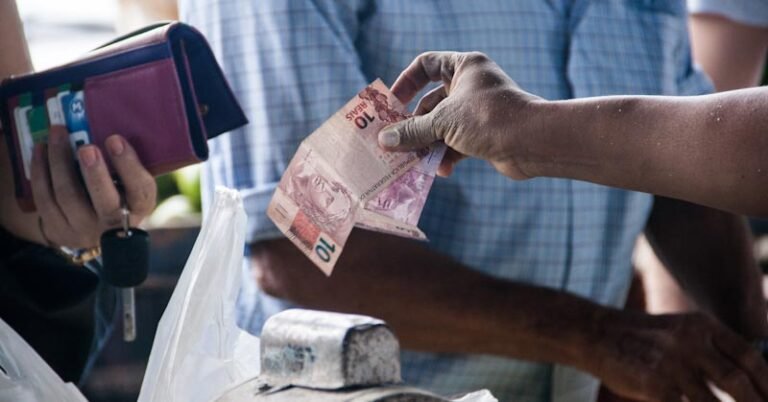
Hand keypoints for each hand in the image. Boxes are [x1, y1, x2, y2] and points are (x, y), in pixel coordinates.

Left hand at [30, 126, 155, 247]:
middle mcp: (115, 223)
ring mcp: (85, 228)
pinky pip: (45, 199)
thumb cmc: (118, 191)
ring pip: (68, 196)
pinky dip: (40, 171)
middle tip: (86, 148)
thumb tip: (108, 121)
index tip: (115, 140)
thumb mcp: (131, 181)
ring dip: (60, 161)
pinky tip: (41, 150)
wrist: (94, 227)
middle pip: (105, 201)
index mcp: (139, 206)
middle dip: (95, 173)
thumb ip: (126, 161)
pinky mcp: (59, 229)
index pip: (141, 189)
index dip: (128, 165)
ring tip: (57, 134)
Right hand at [377, 51, 541, 178]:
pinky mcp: (484, 133)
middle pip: (431, 101)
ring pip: (442, 125)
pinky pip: (456, 142)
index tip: (391, 103)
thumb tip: (384, 140)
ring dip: (428, 143)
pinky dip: (447, 155)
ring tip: (414, 160)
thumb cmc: (489, 119)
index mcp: (463, 66)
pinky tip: (441, 170)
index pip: (425, 65)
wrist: (533, 142)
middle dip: (414, 124)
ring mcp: (478, 110)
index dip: (405, 82)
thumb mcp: (443, 122)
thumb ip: (412, 131)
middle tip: (394, 141)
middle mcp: (471, 84)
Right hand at [591, 310, 767, 400]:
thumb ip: (709, 347)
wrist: (595, 333)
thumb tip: (745, 377)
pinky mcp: (655, 386)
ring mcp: (672, 364)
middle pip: (738, 381)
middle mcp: (690, 342)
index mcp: (701, 325)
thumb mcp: (678, 329)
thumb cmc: (639, 337)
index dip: (767, 381)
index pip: (749, 356)